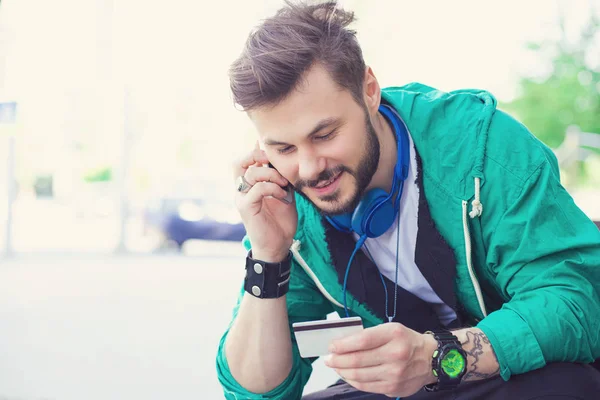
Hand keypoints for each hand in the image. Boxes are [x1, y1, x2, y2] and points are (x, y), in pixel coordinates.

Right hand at [233, 142, 297, 261]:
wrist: (279, 245)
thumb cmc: (281, 220)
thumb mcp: (284, 193)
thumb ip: (280, 177)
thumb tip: (281, 161)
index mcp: (248, 186)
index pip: (243, 161)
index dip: (256, 152)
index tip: (274, 155)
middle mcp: (241, 190)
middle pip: (237, 163)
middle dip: (256, 156)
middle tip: (272, 161)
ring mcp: (242, 199)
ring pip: (250, 174)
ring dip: (271, 174)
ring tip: (284, 183)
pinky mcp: (246, 208)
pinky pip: (257, 189)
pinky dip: (272, 188)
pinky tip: (282, 195)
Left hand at [324, 323, 437, 397]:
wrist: (431, 359)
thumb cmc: (406, 341)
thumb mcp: (391, 329)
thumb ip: (369, 335)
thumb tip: (343, 343)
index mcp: (394, 335)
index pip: (362, 340)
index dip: (343, 345)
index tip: (331, 346)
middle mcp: (395, 355)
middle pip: (357, 360)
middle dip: (337, 360)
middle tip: (328, 358)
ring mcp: (395, 374)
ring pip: (359, 376)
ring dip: (342, 371)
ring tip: (336, 366)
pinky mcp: (393, 388)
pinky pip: (365, 386)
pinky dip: (352, 381)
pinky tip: (347, 375)